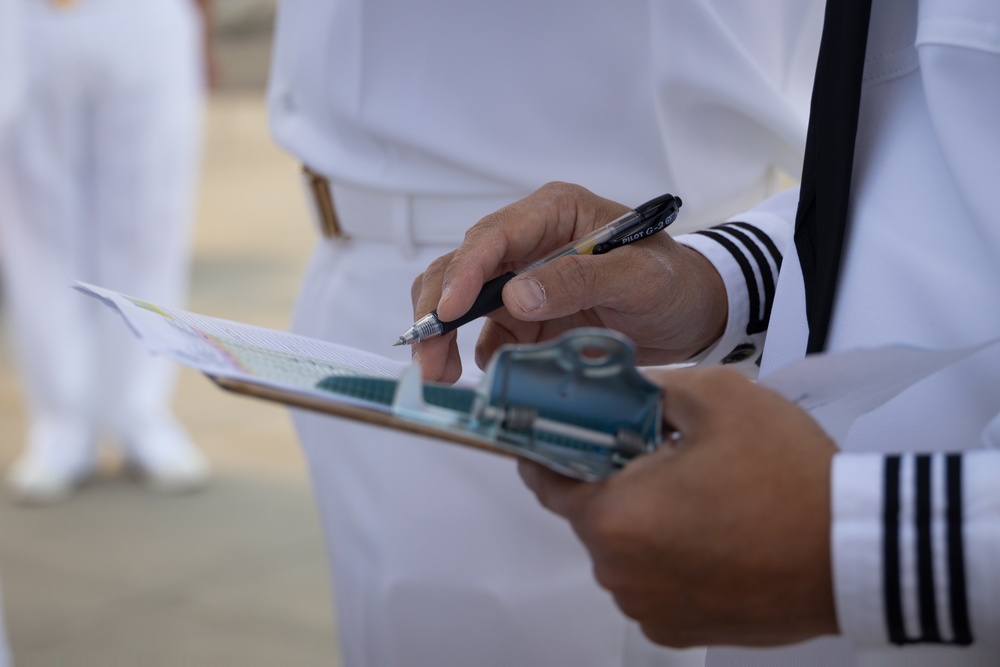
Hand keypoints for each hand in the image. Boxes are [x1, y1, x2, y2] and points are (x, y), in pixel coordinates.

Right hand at [411, 183, 727, 382]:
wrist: (693, 314)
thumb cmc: (674, 282)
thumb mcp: (638, 277)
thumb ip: (580, 280)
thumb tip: (516, 297)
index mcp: (554, 213)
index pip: (493, 236)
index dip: (464, 272)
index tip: (447, 313)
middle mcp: (529, 242)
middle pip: (461, 267)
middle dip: (437, 311)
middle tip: (428, 356)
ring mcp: (522, 281)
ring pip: (462, 303)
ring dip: (444, 337)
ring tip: (439, 376)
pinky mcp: (525, 319)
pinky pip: (489, 337)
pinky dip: (479, 357)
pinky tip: (491, 379)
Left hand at [519, 366, 839, 647]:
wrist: (856, 550)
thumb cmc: (792, 482)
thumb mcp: (719, 397)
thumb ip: (653, 385)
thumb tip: (622, 387)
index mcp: (617, 516)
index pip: (547, 480)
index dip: (550, 448)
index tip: (558, 432)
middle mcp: (621, 572)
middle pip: (590, 513)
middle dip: (613, 478)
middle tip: (655, 450)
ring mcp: (649, 607)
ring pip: (623, 548)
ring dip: (644, 518)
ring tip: (695, 491)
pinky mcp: (679, 628)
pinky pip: (650, 581)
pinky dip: (666, 555)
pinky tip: (709, 529)